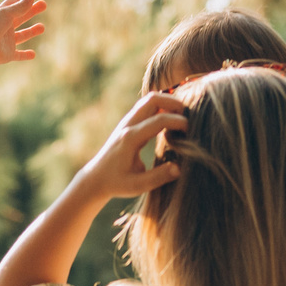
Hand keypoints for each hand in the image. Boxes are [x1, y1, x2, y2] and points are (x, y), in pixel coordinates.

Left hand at [0, 0, 45, 66]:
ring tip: (42, 27)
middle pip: (21, 16)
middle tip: (44, 4)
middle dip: (32, 10)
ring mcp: (7, 41)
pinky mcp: (8, 54)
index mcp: (2, 14)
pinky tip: (33, 54)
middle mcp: (5, 27)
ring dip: (32, 31)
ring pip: (22, 35)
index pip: (15, 2)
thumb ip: (21, 5)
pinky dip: (25, 55)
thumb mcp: (7, 13)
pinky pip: (18, 55)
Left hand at [72, 90, 187, 200]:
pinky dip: (161, 107)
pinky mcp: (128, 123)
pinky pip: (147, 107)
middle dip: (174, 103)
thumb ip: (159, 177)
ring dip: (168, 103)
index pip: (159, 120)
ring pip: (149, 100)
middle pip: (153, 99)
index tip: (190, 131)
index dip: (178, 122)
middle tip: (188, 117)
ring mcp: (127, 122)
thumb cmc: (117, 184)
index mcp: (130, 138)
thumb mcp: (138, 186)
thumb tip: (179, 168)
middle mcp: (128, 125)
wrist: (95, 178)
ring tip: (181, 118)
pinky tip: (170, 122)